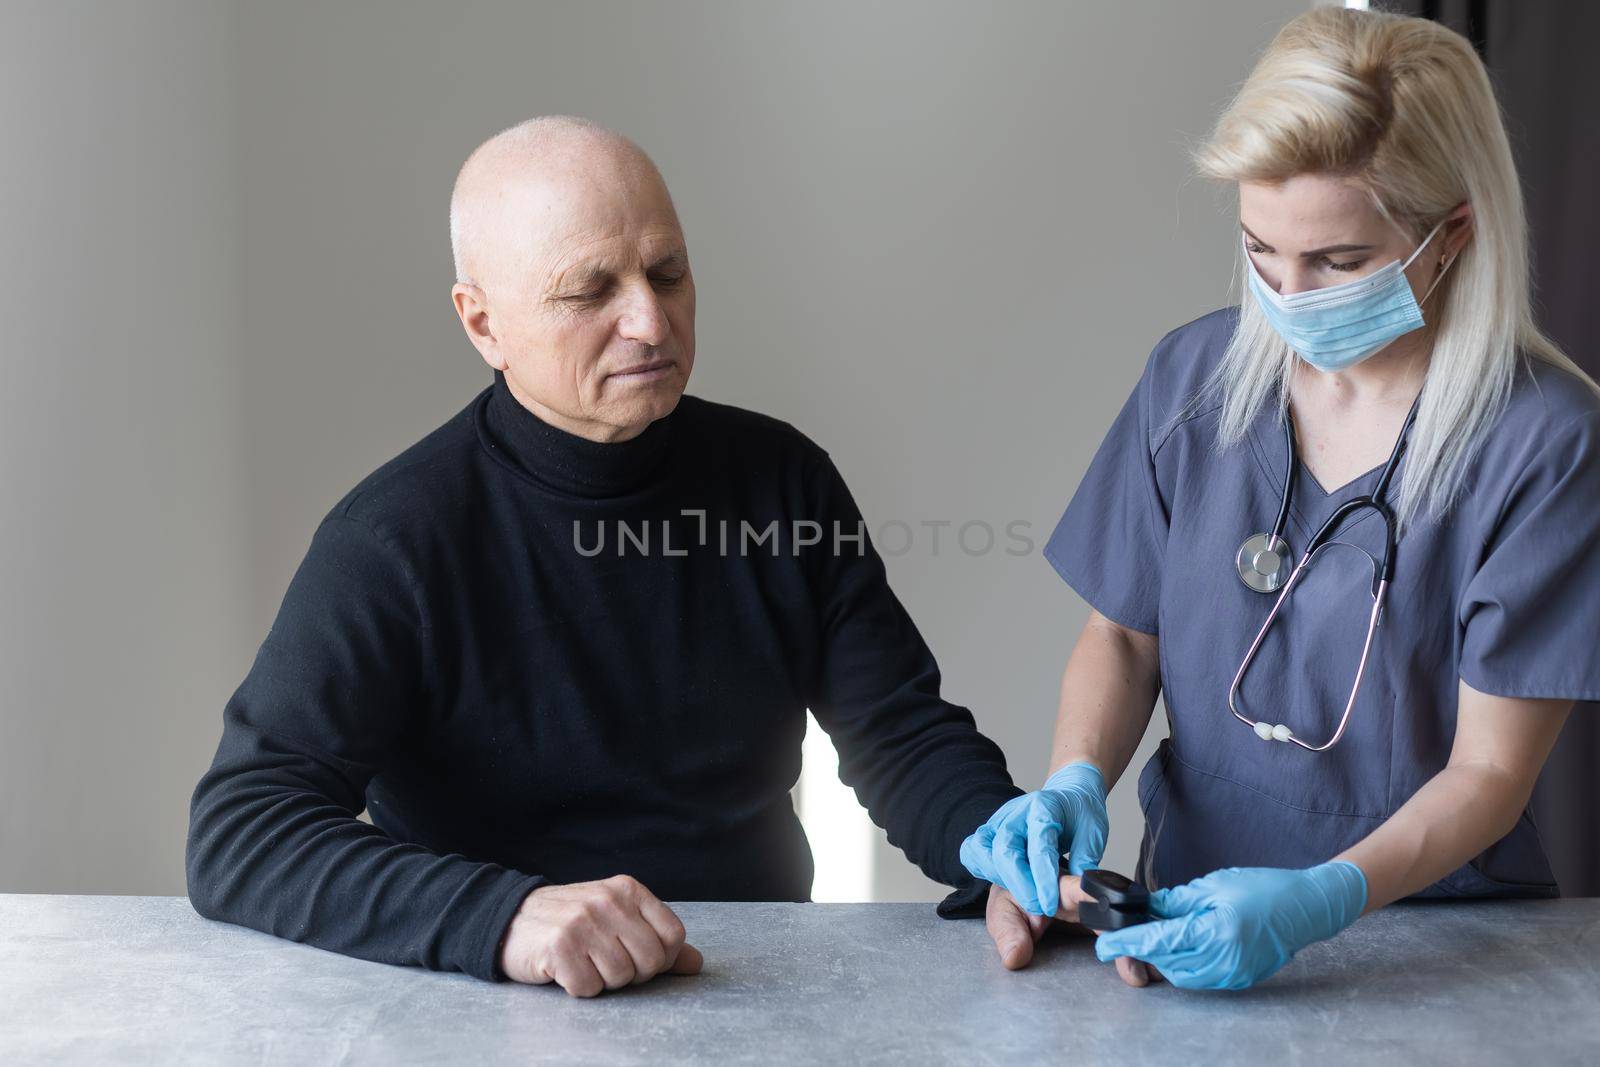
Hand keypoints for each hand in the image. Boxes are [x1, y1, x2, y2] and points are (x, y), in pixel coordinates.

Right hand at [498, 875, 703, 996]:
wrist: (511, 919)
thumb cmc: (573, 923)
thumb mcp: (618, 920)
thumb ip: (658, 939)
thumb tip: (696, 964)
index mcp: (628, 890)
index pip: (674, 935)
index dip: (661, 958)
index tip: (637, 956)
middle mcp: (608, 901)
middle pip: (650, 961)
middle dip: (632, 973)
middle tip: (605, 961)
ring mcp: (583, 922)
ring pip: (620, 978)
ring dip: (602, 980)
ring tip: (584, 961)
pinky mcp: (559, 947)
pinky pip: (588, 988)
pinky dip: (577, 987)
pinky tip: (565, 969)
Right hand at [960, 762, 1108, 915]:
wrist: (1068, 794)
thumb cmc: (1080, 812)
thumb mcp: (1094, 832)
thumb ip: (1085, 860)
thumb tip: (1081, 890)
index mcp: (1044, 807)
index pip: (1039, 847)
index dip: (1043, 880)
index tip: (1050, 904)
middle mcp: (1017, 812)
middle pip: (1005, 850)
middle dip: (1021, 886)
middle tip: (1040, 907)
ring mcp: (999, 820)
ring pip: (981, 850)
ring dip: (998, 878)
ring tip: (1023, 893)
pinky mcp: (990, 830)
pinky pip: (972, 850)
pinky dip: (982, 868)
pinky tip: (1003, 881)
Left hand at [985, 878, 1157, 986]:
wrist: (1023, 889)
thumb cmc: (1014, 897)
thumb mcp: (1004, 913)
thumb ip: (1009, 934)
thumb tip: (1015, 958)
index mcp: (1059, 884)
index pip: (1082, 888)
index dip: (1100, 902)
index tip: (1117, 917)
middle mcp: (1085, 893)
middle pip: (1113, 909)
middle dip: (1128, 936)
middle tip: (1138, 967)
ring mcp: (1099, 907)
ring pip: (1125, 921)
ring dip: (1140, 944)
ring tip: (1154, 972)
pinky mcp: (1106, 920)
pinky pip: (1126, 932)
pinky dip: (1139, 949)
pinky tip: (1153, 968)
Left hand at [1093, 861, 1367, 989]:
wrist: (1306, 906)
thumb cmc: (1264, 888)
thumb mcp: (1213, 886)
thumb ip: (1175, 902)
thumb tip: (1145, 910)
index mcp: (1217, 932)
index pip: (1160, 941)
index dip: (1127, 943)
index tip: (1103, 944)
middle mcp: (1225, 959)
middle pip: (1166, 962)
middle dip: (1143, 948)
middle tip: (1127, 931)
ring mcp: (1233, 973)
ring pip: (1180, 974)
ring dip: (1163, 957)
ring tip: (1157, 933)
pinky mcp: (1239, 978)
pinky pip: (1199, 977)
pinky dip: (1183, 963)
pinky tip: (1181, 944)